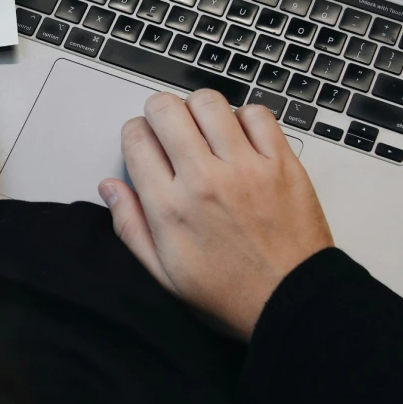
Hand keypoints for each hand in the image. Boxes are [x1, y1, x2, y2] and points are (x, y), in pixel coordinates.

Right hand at [99, 90, 333, 340]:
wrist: (292, 300)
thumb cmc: (230, 292)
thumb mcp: (163, 274)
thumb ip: (130, 226)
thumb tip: (110, 188)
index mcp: (170, 207)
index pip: (136, 139)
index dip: (135, 134)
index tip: (144, 141)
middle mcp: (204, 180)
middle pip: (166, 110)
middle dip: (160, 111)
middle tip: (168, 126)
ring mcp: (245, 168)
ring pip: (209, 103)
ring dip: (199, 109)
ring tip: (204, 128)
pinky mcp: (281, 164)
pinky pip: (256, 114)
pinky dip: (244, 117)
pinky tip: (240, 138)